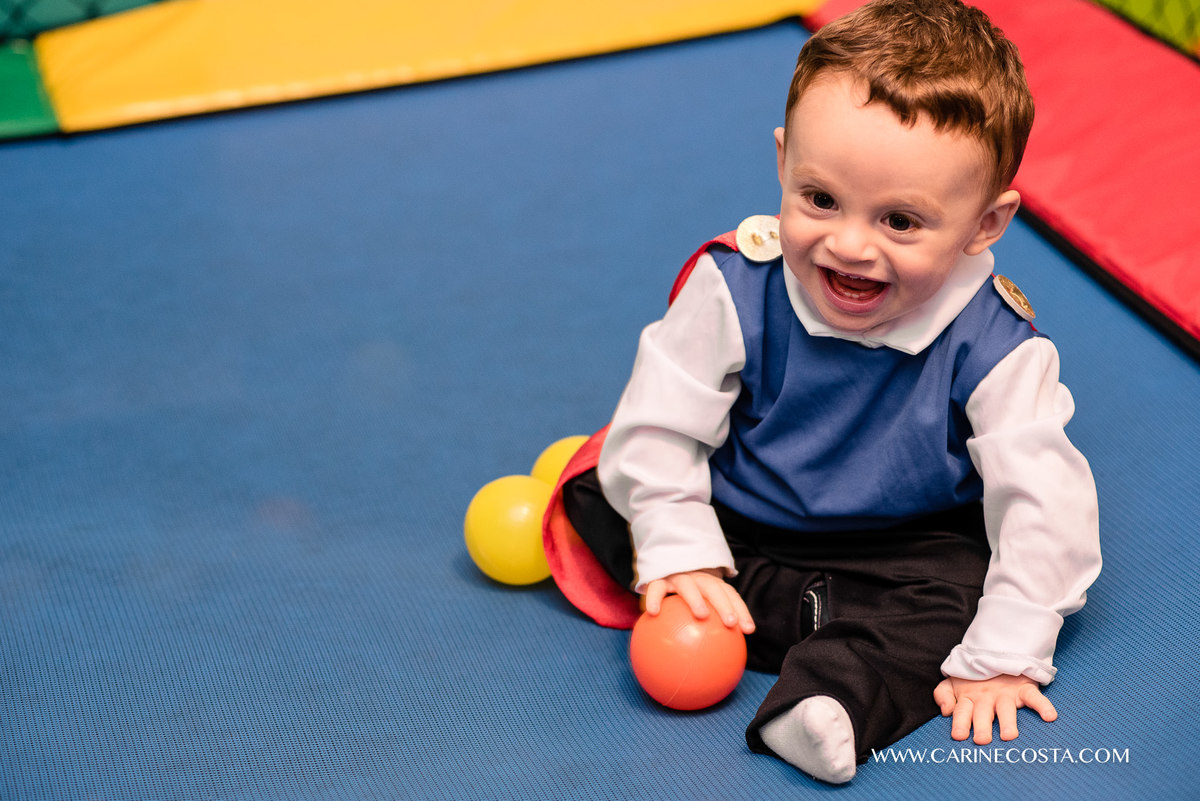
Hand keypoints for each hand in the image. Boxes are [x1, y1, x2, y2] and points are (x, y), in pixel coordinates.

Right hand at [644, 569, 755, 633]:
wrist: (661, 570)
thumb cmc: (683, 599)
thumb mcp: (697, 609)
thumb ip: (706, 629)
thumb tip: (717, 662)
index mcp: (710, 584)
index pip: (729, 594)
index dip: (741, 610)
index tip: (748, 630)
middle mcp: (696, 579)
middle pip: (713, 588)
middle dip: (724, 604)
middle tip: (731, 623)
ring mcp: (677, 577)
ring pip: (688, 584)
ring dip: (696, 598)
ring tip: (702, 615)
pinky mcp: (658, 578)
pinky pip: (656, 588)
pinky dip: (655, 598)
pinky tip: (653, 612)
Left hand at [933, 674, 1057, 744]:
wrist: (995, 653)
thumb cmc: (972, 678)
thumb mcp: (953, 684)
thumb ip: (943, 695)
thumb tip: (945, 711)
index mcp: (969, 698)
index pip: (962, 712)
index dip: (959, 723)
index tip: (958, 736)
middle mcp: (986, 698)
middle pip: (983, 714)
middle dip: (981, 727)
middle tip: (982, 740)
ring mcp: (1005, 693)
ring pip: (1006, 709)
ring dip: (1007, 722)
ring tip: (1009, 735)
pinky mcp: (1023, 688)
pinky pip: (1034, 697)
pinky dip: (1043, 706)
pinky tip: (1050, 716)